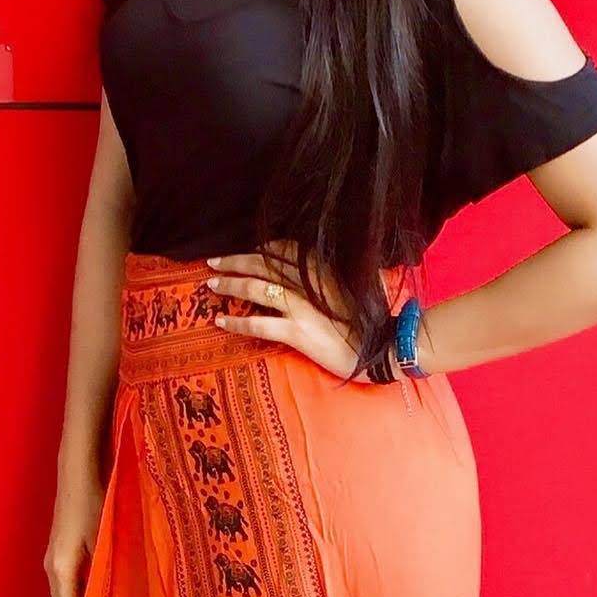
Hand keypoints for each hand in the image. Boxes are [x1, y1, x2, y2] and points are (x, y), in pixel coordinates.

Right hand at [44, 469, 104, 596]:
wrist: (76, 469)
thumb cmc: (93, 501)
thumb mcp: (104, 537)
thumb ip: (106, 569)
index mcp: (60, 569)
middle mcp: (51, 566)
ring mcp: (53, 555)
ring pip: (65, 592)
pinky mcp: (60, 545)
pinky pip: (67, 578)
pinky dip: (79, 591)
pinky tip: (97, 592)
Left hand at [206, 239, 372, 382]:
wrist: (385, 347)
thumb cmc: (376, 317)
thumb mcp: (359, 283)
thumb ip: (338, 273)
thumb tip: (321, 270)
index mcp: (323, 267)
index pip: (284, 249)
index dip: (262, 249)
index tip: (248, 251)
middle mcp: (308, 281)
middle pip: (263, 264)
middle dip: (236, 261)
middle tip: (214, 262)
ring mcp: (301, 306)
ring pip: (255, 289)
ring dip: (230, 285)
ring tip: (212, 286)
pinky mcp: (297, 331)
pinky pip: (258, 324)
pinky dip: (237, 322)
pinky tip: (222, 321)